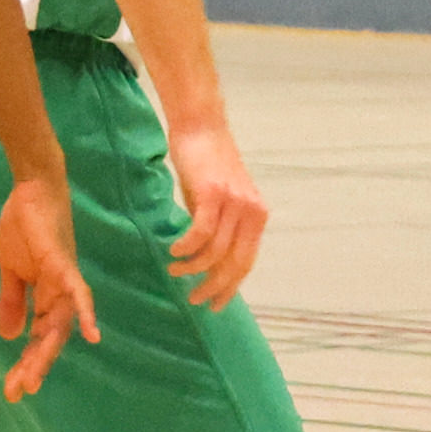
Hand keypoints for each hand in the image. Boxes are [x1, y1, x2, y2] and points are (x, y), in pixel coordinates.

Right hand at [0, 171, 97, 399]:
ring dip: (47, 351)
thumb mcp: (10, 270)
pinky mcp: (64, 265)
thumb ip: (12, 301)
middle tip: (17, 392)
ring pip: (60, 325)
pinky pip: (79, 293)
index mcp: (46, 297)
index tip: (12, 389)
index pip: (38, 338)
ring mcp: (65, 281)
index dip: (27, 363)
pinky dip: (86, 313)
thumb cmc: (24, 226)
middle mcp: (61, 295)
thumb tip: (8, 336)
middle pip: (50, 339)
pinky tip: (91, 335)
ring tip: (32, 377)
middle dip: (33, 366)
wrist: (32, 190)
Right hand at [165, 117, 268, 308]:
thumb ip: (221, 228)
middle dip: (212, 286)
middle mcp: (251, 211)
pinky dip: (185, 248)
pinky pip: (200, 233)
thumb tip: (208, 262)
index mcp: (257, 215)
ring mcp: (234, 202)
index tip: (215, 304)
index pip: (247, 262)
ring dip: (192, 268)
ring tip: (175, 271)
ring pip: (214, 252)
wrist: (201, 127)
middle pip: (233, 263)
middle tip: (193, 298)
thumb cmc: (206, 164)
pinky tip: (173, 252)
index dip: (231, 287)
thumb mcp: (221, 201)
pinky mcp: (212, 194)